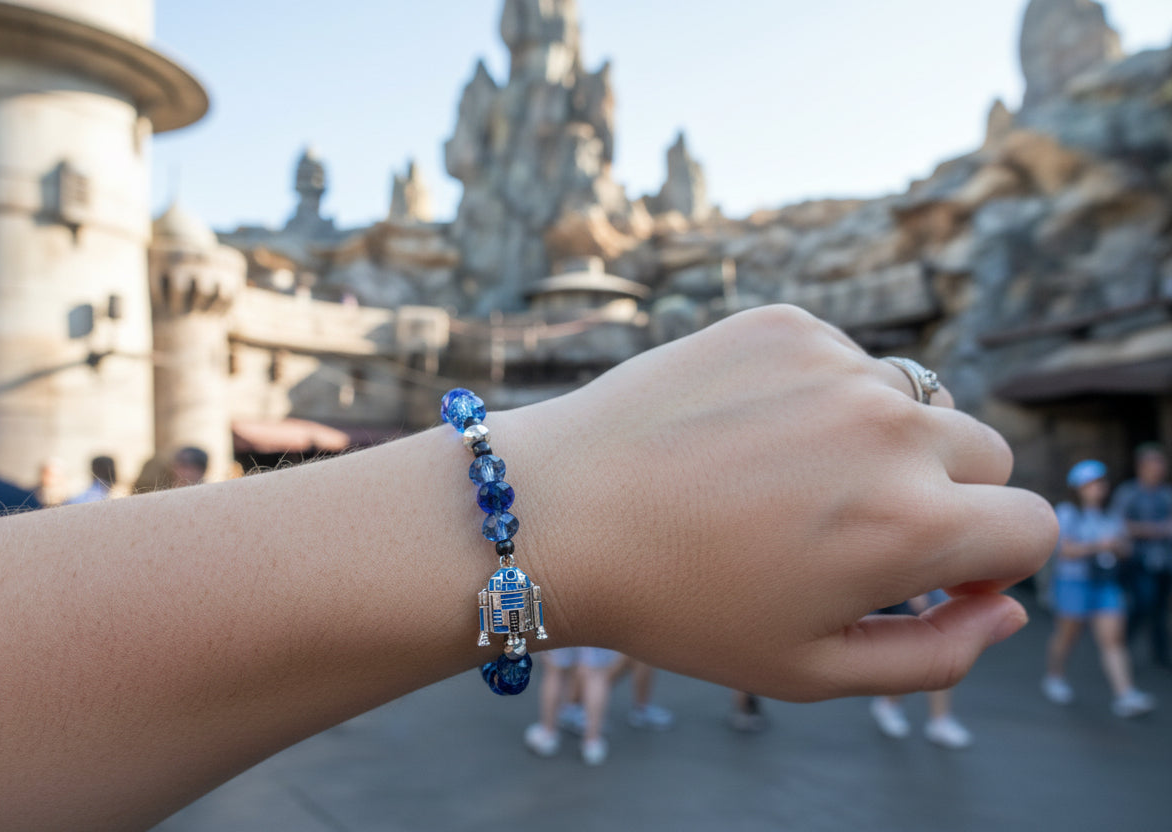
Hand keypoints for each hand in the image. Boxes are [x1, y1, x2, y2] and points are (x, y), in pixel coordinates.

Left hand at [512, 305, 1056, 700]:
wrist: (557, 514)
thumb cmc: (679, 605)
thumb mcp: (812, 670)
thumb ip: (938, 653)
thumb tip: (1008, 607)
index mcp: (915, 524)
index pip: (1035, 526)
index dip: (993, 560)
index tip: (935, 573)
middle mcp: (891, 427)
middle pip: (984, 453)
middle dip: (945, 495)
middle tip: (850, 527)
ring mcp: (836, 364)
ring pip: (913, 399)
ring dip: (878, 439)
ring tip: (782, 480)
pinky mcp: (782, 323)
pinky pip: (842, 359)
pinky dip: (818, 393)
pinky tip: (746, 432)